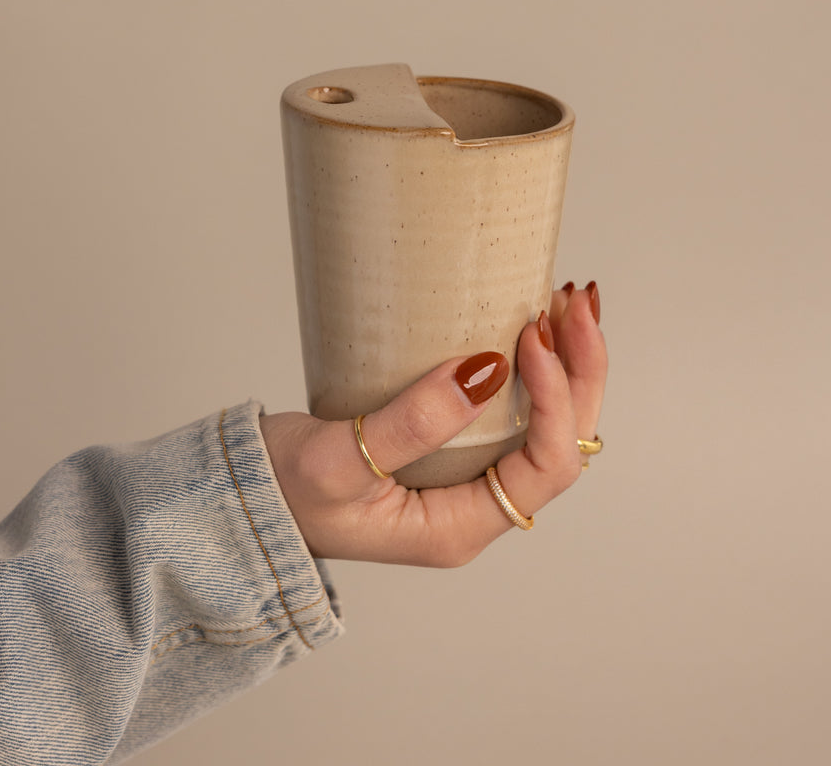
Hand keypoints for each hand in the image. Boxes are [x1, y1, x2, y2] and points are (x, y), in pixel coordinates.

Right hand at [260, 282, 606, 565]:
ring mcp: (465, 475)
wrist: (251, 493)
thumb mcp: (338, 462)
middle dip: (579, 370)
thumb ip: (411, 423)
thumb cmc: (284, 490)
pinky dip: (531, 366)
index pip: (545, 467)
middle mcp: (474, 505)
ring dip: (566, 364)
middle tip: (571, 304)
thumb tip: (486, 370)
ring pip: (546, 423)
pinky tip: (528, 324)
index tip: (530, 338)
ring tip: (562, 303)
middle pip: (562, 441)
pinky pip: (512, 409)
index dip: (555, 399)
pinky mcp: (450, 445)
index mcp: (459, 527)